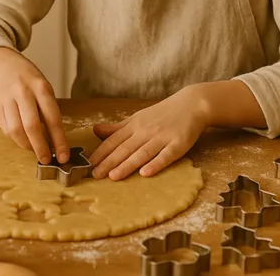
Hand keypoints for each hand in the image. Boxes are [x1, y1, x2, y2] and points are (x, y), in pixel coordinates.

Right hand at [0, 47, 69, 164]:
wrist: (4, 66)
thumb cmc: (30, 81)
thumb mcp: (44, 89)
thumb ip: (49, 111)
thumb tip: (56, 142)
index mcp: (41, 87)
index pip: (52, 118)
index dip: (59, 140)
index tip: (63, 156)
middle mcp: (23, 92)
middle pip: (31, 126)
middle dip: (40, 147)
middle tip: (46, 160)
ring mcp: (6, 99)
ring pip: (15, 130)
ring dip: (26, 145)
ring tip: (34, 150)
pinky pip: (5, 129)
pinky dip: (15, 138)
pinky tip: (22, 139)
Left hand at [88, 86, 208, 180]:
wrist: (192, 104)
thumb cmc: (163, 113)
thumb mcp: (137, 118)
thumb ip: (117, 128)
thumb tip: (95, 130)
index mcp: (134, 125)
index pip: (114, 141)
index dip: (100, 152)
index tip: (88, 164)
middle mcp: (146, 131)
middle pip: (125, 148)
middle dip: (109, 162)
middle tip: (95, 175)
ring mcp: (162, 137)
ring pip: (142, 153)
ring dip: (128, 164)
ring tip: (114, 176)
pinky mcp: (178, 144)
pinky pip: (166, 155)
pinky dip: (156, 164)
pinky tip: (146, 173)